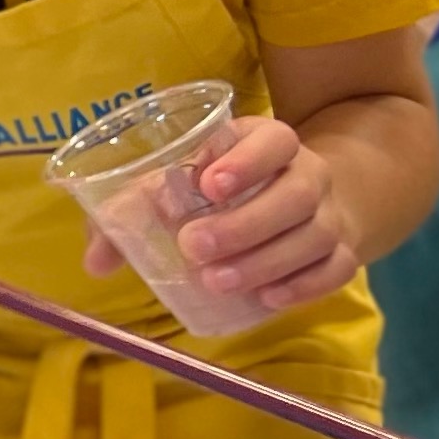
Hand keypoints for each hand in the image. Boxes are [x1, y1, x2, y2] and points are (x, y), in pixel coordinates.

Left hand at [90, 114, 356, 313]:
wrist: (303, 200)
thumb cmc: (220, 189)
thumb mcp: (181, 182)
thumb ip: (134, 211)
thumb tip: (95, 261)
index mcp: (266, 141)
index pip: (273, 140)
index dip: (246, 160)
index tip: (208, 185)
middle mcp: (307, 174)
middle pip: (295, 194)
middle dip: (244, 223)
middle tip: (194, 246)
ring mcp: (330, 215)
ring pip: (313, 235)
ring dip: (265, 261)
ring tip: (216, 281)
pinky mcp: (342, 253)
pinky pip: (335, 269)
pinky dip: (304, 286)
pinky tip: (267, 299)